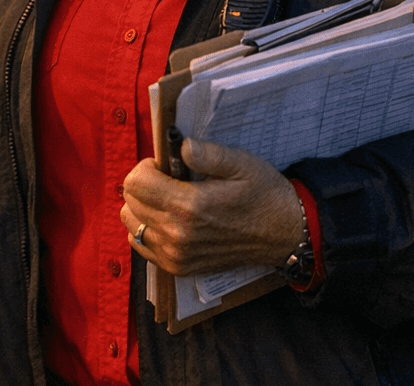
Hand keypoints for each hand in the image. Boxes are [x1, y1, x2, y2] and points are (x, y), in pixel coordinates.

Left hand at [120, 138, 302, 277]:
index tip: (164, 164)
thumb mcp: (241, 164)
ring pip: (131, 223)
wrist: (283, 235)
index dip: (146, 167)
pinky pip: (141, 244)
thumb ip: (207, 153)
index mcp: (189, 206)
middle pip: (130, 202)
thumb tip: (180, 146)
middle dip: (144, 184)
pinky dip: (147, 228)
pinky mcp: (178, 267)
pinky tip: (168, 219)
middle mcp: (177, 235)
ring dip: (142, 206)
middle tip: (168, 179)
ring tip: (168, 198)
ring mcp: (175, 255)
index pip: (135, 183)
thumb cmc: (263, 195)